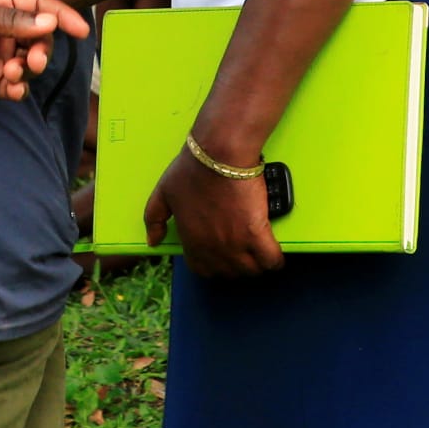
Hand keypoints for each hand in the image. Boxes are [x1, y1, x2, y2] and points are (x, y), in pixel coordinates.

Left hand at [0, 0, 89, 102]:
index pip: (41, 6)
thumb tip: (49, 20)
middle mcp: (2, 30)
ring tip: (11, 71)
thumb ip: (11, 19)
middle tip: (33, 59)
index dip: (62, 16)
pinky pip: (16, 86)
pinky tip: (11, 87)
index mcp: (0, 4)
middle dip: (43, 48)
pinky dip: (20, 87)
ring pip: (31, 63)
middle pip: (41, 38)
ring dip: (29, 68)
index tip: (80, 30)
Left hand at [143, 143, 283, 279]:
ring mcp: (236, 243)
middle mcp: (213, 248)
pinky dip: (275, 260)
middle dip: (236, 266)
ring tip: (259, 253)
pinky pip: (272, 260)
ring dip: (256, 265)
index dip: (213, 265)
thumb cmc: (191, 169)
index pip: (203, 269)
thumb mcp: (162, 192)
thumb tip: (154, 240)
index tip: (220, 255)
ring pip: (252, 271)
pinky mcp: (257, 233)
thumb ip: (154, 218)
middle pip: (230, 273)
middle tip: (242, 252)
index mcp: (191, 241)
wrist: (218, 154)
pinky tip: (274, 254)